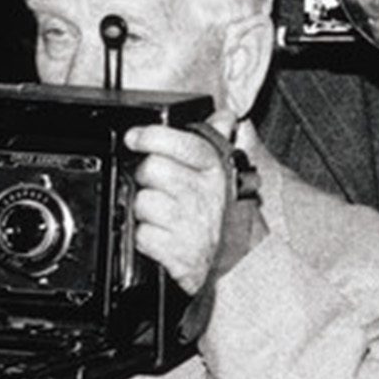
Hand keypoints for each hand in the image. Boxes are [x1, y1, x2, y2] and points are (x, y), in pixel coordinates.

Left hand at [128, 114, 237, 294]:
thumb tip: (224, 115)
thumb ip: (222, 141)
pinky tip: (163, 235)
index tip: (135, 137)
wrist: (243, 263)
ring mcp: (188, 223)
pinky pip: (141, 235)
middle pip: (151, 169)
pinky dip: (147, 238)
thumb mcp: (232, 174)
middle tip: (158, 184)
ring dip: (146, 210)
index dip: (150, 136)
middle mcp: (202, 194)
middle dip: (147, 177)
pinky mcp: (175, 250)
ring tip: (164, 214)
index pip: (178, 142)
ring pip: (142, 202)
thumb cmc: (231, 217)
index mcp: (216, 170)